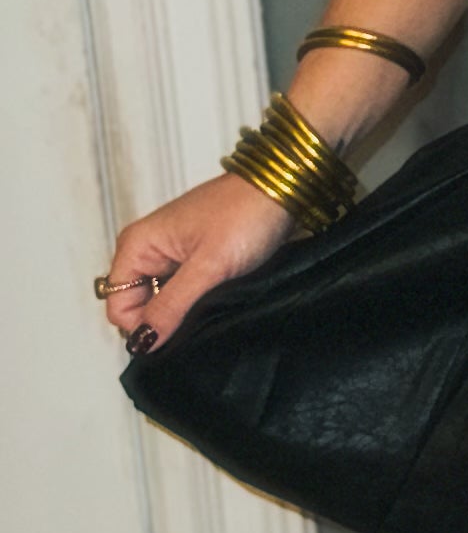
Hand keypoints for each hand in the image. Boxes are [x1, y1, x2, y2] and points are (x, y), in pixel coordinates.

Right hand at [102, 172, 296, 353]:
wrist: (284, 189)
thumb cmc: (245, 214)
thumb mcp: (209, 266)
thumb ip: (172, 305)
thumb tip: (142, 342)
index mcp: (137, 246)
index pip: (119, 307)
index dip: (142, 327)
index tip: (176, 331)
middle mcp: (147, 250)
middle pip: (138, 306)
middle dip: (162, 321)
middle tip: (199, 317)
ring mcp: (170, 256)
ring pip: (162, 302)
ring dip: (181, 313)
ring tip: (212, 307)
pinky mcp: (193, 260)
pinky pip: (182, 292)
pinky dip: (195, 303)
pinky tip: (216, 302)